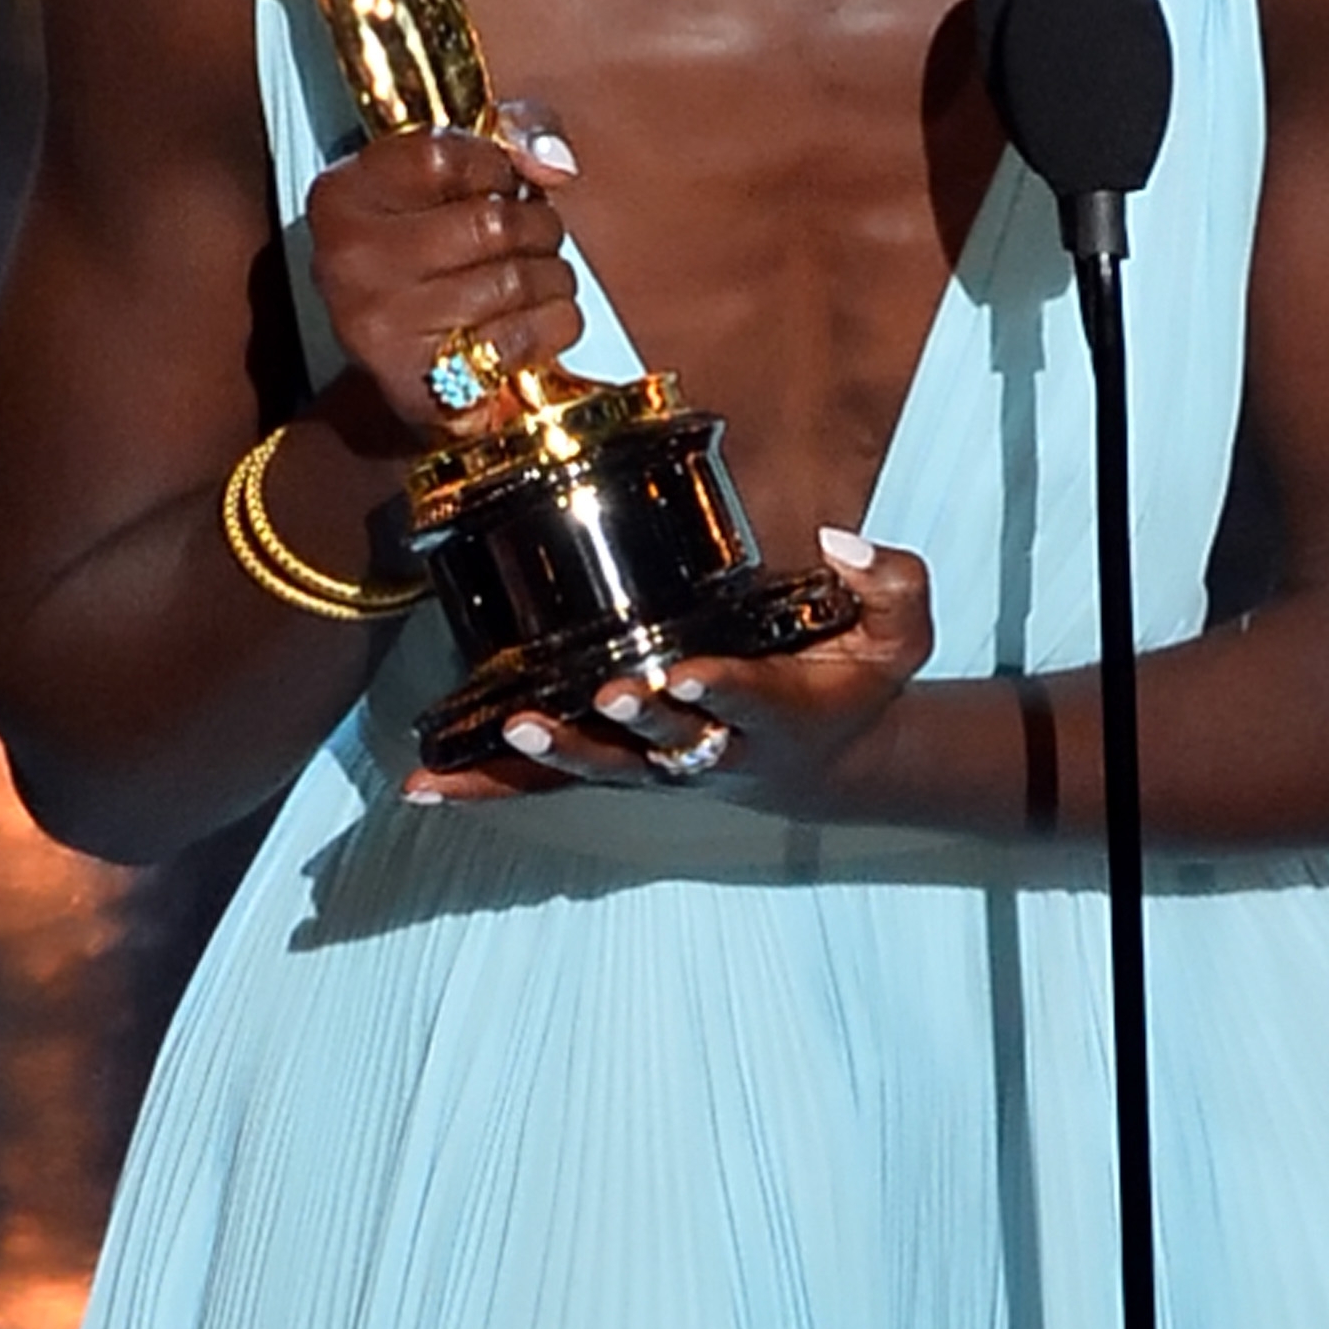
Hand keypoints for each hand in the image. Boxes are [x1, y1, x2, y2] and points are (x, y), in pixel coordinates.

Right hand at [306, 104, 581, 442]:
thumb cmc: (433, 256)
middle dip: (538, 226)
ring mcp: (380, 321)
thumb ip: (512, 132)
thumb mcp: (450, 177)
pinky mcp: (419, 378)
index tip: (506, 184)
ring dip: (553, 276)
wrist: (404, 368)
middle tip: (536, 237)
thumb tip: (555, 162)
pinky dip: (555, 324)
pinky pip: (522, 336)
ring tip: (542, 278)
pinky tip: (545, 318)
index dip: (497, 166)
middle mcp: (348, 258)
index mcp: (344, 194)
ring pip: (514, 279)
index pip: (444, 155)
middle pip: (491, 221)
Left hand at [398, 530, 933, 811]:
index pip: (748, 697)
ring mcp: (661, 761)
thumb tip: (840, 541)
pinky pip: (550, 783)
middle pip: (667, 741)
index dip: (718, 689)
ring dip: (556, 754)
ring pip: (602, 767)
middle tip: (602, 700)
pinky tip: (426, 787)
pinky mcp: (622, 763)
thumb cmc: (851, 678)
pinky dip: (489, 785)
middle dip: (632, 723)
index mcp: (782, 710)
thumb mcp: (902, 631)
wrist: (826, 760)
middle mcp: (715, 746)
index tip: (686, 673)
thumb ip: (891, 581)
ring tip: (509, 731)